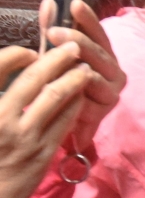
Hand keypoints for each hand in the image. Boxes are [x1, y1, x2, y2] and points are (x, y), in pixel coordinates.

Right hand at [0, 42, 90, 197]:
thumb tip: (12, 71)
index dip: (18, 54)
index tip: (31, 51)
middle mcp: (0, 118)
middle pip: (34, 77)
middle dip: (57, 57)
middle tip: (73, 45)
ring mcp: (24, 136)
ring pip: (56, 96)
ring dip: (74, 77)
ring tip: (84, 67)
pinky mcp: (43, 152)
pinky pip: (66, 119)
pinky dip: (75, 102)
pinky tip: (81, 94)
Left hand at [44, 0, 125, 150]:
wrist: (67, 124)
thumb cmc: (63, 85)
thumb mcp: (56, 55)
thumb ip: (53, 29)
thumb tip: (49, 1)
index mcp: (106, 55)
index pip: (99, 33)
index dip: (88, 19)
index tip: (74, 4)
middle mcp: (115, 72)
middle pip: (97, 53)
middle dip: (76, 40)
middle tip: (54, 31)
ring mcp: (111, 92)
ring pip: (91, 76)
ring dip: (71, 68)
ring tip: (52, 59)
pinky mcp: (102, 113)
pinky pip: (84, 101)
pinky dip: (70, 94)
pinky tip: (55, 89)